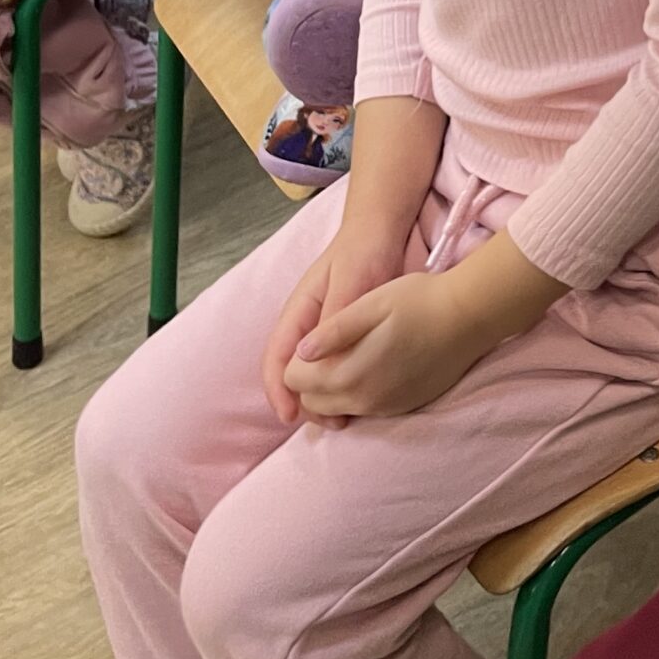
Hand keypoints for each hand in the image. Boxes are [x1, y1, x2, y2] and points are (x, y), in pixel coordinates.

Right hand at [262, 219, 409, 425]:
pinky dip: (342, 388)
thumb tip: (314, 358)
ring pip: (314, 375)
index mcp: (298, 313)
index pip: (276, 357)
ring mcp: (326, 335)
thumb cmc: (362, 253)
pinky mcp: (347, 339)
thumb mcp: (350, 282)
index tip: (289, 416)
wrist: (382, 234)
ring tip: (344, 420)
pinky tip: (360, 401)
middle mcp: (307, 328)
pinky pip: (337, 369)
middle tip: (327, 424)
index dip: (278, 390)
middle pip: (292, 374)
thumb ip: (335, 318)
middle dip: (303, 402)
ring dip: (323, 399)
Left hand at [281, 269, 491, 421]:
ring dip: (333, 389)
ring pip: (339, 409)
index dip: (296, 361)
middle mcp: (364, 399)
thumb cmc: (420, 301)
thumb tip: (301, 352)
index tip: (311, 341)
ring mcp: (386, 407)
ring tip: (347, 356)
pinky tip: (373, 366)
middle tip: (325, 349)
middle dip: (309, 380)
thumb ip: (333, 331)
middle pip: (314, 403)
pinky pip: (366, 410)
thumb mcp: (372, 303)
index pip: (296, 382)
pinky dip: (358, 393)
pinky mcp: (404, 407)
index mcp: (349, 372)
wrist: (470, 316)